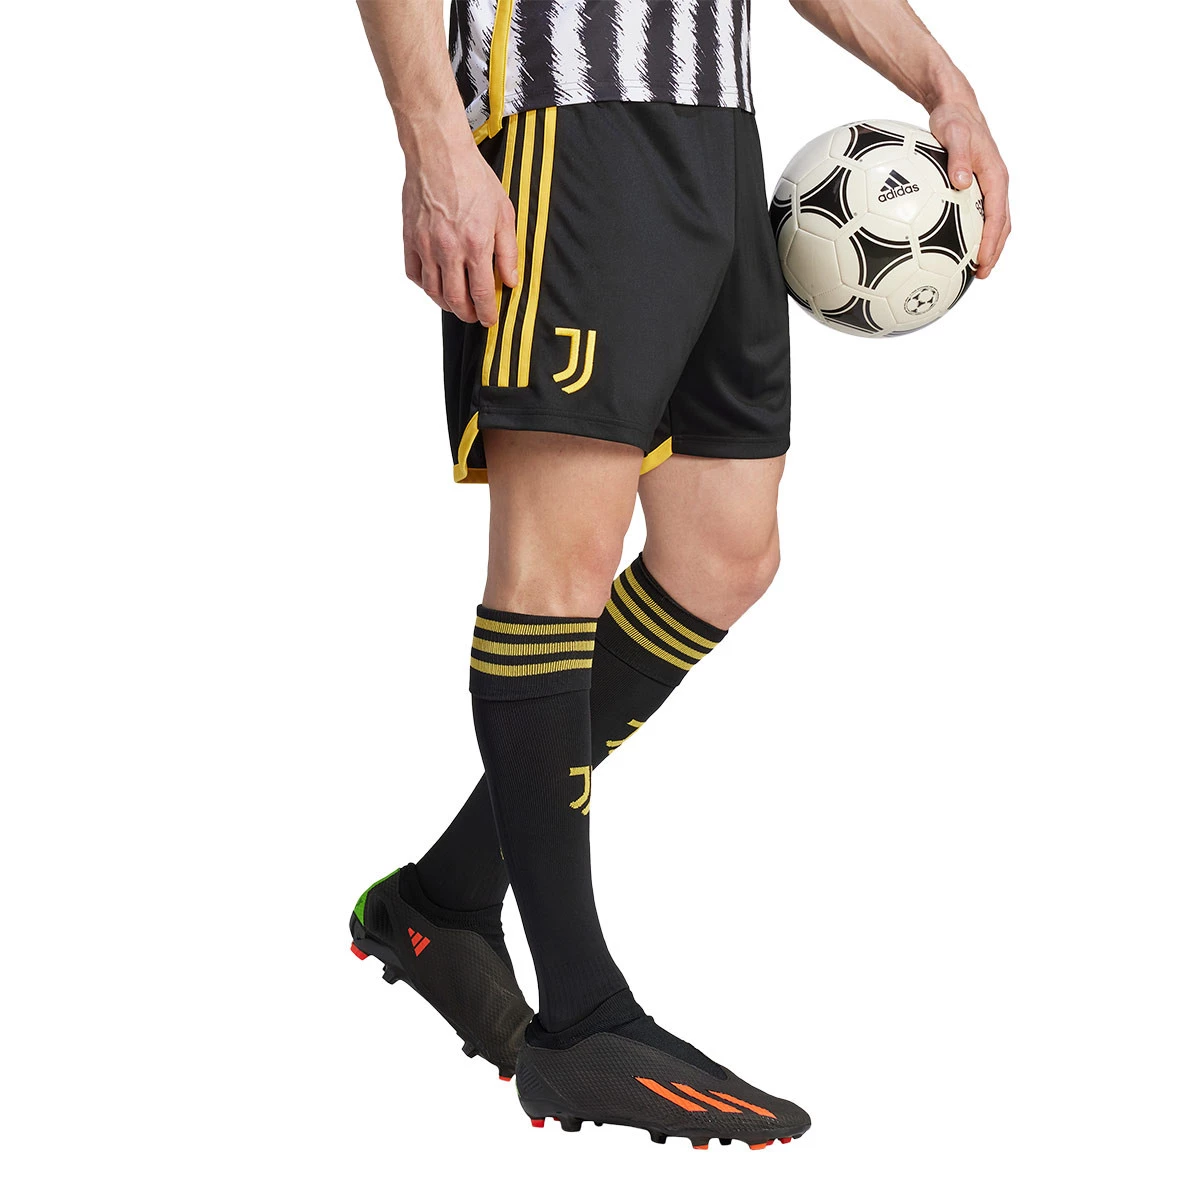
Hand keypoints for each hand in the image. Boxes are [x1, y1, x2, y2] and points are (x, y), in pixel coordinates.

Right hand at [402, 135, 517, 325]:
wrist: (438, 152)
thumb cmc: (473, 177)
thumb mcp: (504, 213)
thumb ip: (508, 252)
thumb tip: (510, 281)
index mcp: (474, 244)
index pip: (482, 294)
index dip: (487, 313)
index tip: (490, 320)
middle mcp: (448, 249)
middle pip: (455, 299)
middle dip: (467, 314)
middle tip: (474, 316)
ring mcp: (425, 245)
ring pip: (433, 291)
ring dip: (446, 304)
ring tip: (457, 305)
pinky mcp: (409, 238)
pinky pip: (414, 273)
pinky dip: (425, 285)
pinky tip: (436, 284)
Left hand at [928, 97, 1009, 278]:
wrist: (955, 106)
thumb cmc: (953, 120)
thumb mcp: (953, 133)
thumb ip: (958, 157)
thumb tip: (960, 182)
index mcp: (995, 176)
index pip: (997, 217)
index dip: (991, 242)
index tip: (982, 262)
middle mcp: (995, 183)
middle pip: (1001, 225)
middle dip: (993, 251)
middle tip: (981, 275)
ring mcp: (987, 186)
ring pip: (993, 221)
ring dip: (987, 245)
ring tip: (973, 269)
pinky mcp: (976, 186)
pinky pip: (978, 214)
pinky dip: (973, 233)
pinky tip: (953, 246)